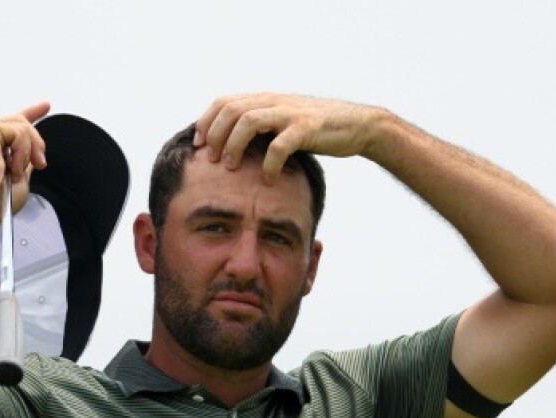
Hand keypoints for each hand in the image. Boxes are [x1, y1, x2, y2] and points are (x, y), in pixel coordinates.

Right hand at [0, 101, 50, 214]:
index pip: (11, 124)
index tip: (44, 106)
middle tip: (40, 162)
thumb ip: (24, 162)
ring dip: (27, 153)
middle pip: (20, 123)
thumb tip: (34, 155)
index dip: (31, 113)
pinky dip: (21, 153)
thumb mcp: (18, 178)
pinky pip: (18, 133)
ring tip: (16, 172)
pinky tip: (12, 167)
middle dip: (37, 143)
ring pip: (22, 127)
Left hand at [194, 93, 384, 182]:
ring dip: (234, 145)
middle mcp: (274, 102)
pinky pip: (280, 145)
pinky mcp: (307, 129)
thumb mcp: (284, 123)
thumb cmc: (318, 130)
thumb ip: (262, 128)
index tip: (198, 145)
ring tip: (231, 167)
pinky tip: (268, 180)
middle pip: (231, 110)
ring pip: (249, 121)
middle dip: (214, 135)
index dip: (206, 122)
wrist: (358, 125)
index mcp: (266, 100)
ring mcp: (290, 114)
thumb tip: (233, 146)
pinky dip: (269, 164)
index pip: (224, 102)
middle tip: (211, 160)